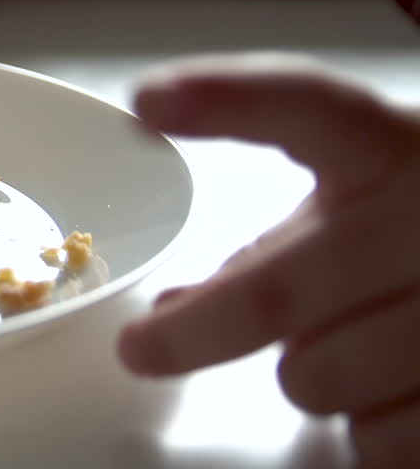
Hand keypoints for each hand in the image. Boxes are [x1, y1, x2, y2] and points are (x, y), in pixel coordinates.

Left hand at [117, 54, 419, 466]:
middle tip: (141, 349)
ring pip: (316, 378)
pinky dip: (369, 428)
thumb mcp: (361, 207)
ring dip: (310, 375)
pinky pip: (380, 438)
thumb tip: (171, 313)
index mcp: (392, 151)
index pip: (308, 106)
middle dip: (197, 332)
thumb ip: (268, 248)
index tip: (151, 99)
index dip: (226, 101)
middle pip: (278, 292)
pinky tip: (399, 386)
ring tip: (355, 343)